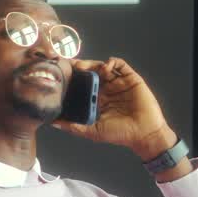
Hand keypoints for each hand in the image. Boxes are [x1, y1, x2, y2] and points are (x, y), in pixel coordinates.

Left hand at [52, 58, 175, 160]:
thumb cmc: (121, 134)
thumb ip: (74, 127)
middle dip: (82, 68)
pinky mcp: (132, 79)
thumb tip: (52, 124)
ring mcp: (120, 83)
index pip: (85, 84)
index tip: (63, 74)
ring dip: (94, 64)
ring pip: (104, 67)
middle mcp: (109, 89)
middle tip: (70, 66)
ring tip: (85, 66)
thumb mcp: (93, 131)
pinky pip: (121, 65)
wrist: (144, 134)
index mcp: (100, 99)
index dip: (75, 78)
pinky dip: (112, 62)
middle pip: (93, 73)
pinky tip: (105, 67)